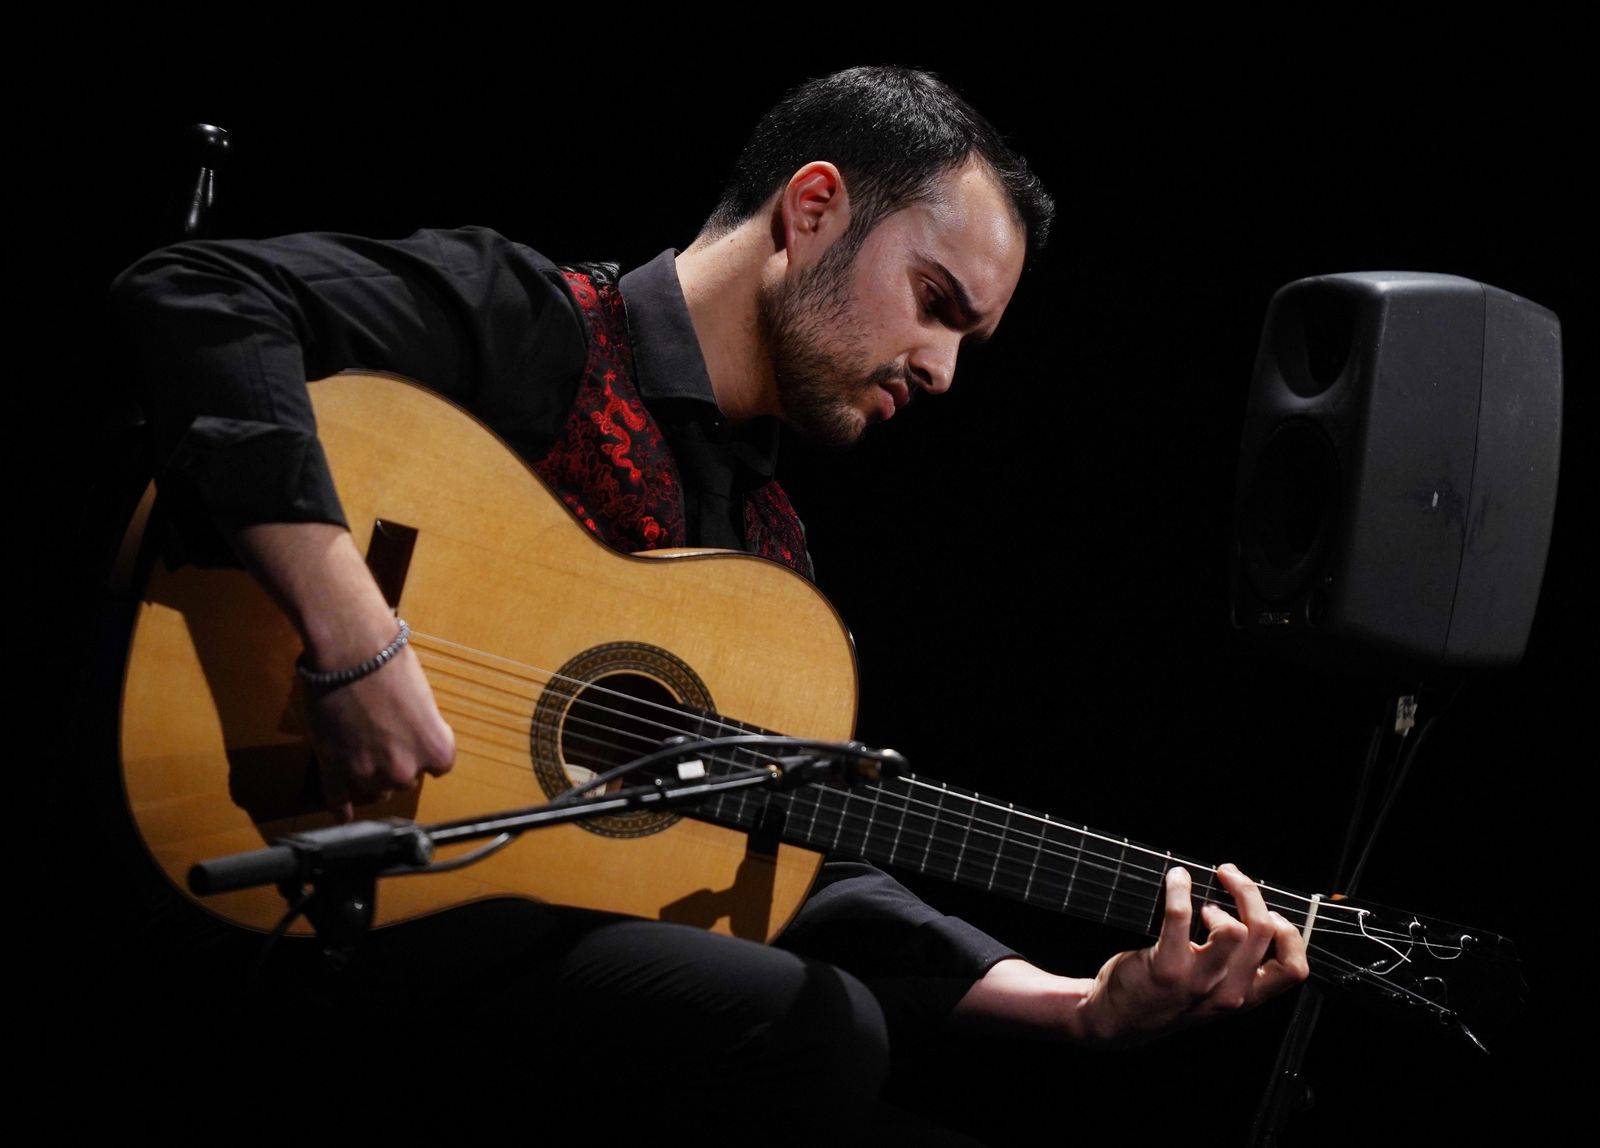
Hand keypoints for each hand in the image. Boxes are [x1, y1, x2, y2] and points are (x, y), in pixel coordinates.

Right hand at [228, 521, 455, 821]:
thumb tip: (413, 736)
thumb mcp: (424, 697)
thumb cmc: (393, 663)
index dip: (425, 747)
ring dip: (371, 770)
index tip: (416, 733)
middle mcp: (405, 769)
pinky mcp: (333, 764)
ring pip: (374, 785)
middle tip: (387, 730)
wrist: (351, 649)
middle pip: (405, 778)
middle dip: (398, 758)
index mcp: (437, 750)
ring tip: (365, 742)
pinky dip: (339, 806)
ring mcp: (366, 770)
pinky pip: (337, 794)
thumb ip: (422, 728)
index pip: (439, 766)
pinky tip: (342, 817)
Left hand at [1077, 863, 1308, 1045]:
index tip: (1270, 913)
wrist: (1116, 1021)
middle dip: (1250, 893)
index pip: (1293, 970)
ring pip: (1233, 929)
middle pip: (1263, 932)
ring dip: (1219, 902)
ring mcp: (1198, 982)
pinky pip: (1180, 916)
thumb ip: (1236, 965)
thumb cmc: (1166, 998)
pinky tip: (1176, 879)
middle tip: (1230, 876)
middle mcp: (1228, 992)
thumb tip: (1248, 910)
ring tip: (1202, 905)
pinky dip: (1179, 889)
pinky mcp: (1166, 968)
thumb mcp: (1214, 993)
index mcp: (1246, 996)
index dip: (1290, 934)